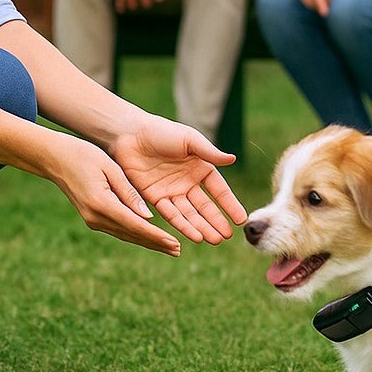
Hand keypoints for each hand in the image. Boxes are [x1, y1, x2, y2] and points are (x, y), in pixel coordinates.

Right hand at [42, 133, 181, 255]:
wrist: (56, 159)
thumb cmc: (84, 156)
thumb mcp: (110, 168)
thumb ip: (129, 193)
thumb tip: (148, 217)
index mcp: (101, 203)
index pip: (135, 224)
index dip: (156, 236)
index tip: (174, 243)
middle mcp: (96, 217)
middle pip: (132, 235)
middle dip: (156, 244)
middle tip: (178, 251)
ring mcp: (92, 220)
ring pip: (126, 235)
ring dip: (147, 242)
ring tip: (169, 248)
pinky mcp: (92, 218)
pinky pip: (118, 229)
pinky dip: (136, 234)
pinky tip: (150, 237)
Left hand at [111, 115, 245, 245]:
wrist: (130, 134)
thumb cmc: (161, 131)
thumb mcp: (189, 140)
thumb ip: (209, 153)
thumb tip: (233, 159)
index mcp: (200, 167)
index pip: (219, 190)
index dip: (229, 204)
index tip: (241, 219)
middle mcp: (188, 182)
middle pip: (205, 206)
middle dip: (216, 221)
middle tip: (227, 236)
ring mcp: (172, 191)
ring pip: (190, 214)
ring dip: (201, 227)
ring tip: (214, 240)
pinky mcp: (155, 198)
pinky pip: (171, 214)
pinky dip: (183, 225)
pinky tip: (194, 236)